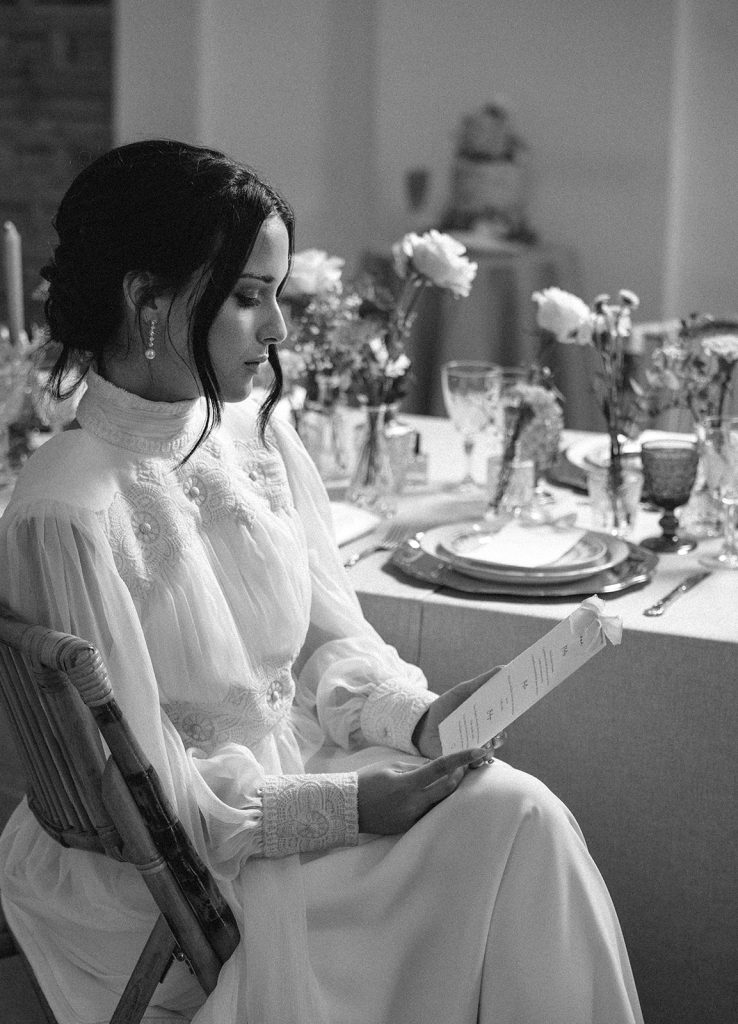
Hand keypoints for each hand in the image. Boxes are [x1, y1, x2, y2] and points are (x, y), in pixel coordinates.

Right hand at [356, 748, 486, 834]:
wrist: (348, 807)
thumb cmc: (368, 781)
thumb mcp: (391, 767)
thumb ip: (417, 767)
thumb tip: (439, 766)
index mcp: (407, 785)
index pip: (440, 768)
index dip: (461, 759)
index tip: (478, 751)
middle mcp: (413, 804)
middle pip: (448, 788)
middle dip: (460, 774)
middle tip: (464, 764)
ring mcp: (412, 818)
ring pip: (441, 801)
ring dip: (449, 788)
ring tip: (452, 776)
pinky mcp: (409, 827)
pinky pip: (429, 811)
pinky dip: (435, 800)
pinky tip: (432, 792)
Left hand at [412, 667, 502, 758]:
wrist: (423, 723)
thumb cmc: (446, 706)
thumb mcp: (463, 691)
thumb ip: (482, 682)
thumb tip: (504, 668)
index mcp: (486, 721)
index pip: (504, 720)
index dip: (510, 714)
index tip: (514, 706)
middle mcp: (483, 738)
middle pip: (498, 739)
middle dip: (499, 736)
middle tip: (495, 730)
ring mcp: (471, 751)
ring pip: (487, 755)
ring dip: (487, 750)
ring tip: (482, 745)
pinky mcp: (459, 762)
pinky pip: (470, 765)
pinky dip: (472, 760)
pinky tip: (468, 754)